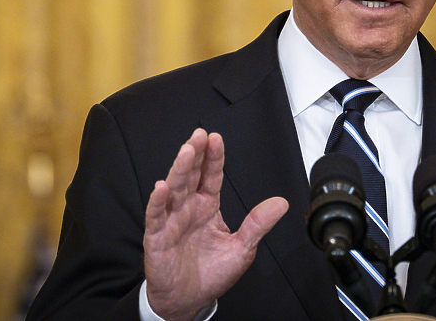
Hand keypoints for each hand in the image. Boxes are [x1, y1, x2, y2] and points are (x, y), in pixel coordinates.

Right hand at [144, 128, 288, 320]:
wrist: (188, 301)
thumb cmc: (211, 273)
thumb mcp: (242, 248)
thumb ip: (258, 224)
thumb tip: (281, 204)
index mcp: (207, 206)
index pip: (211, 176)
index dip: (213, 157)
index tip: (216, 138)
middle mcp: (188, 208)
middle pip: (191, 175)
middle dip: (195, 154)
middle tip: (200, 135)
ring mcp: (171, 220)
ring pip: (174, 190)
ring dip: (179, 170)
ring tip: (186, 152)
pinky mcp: (156, 237)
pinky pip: (155, 216)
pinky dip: (157, 202)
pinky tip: (161, 188)